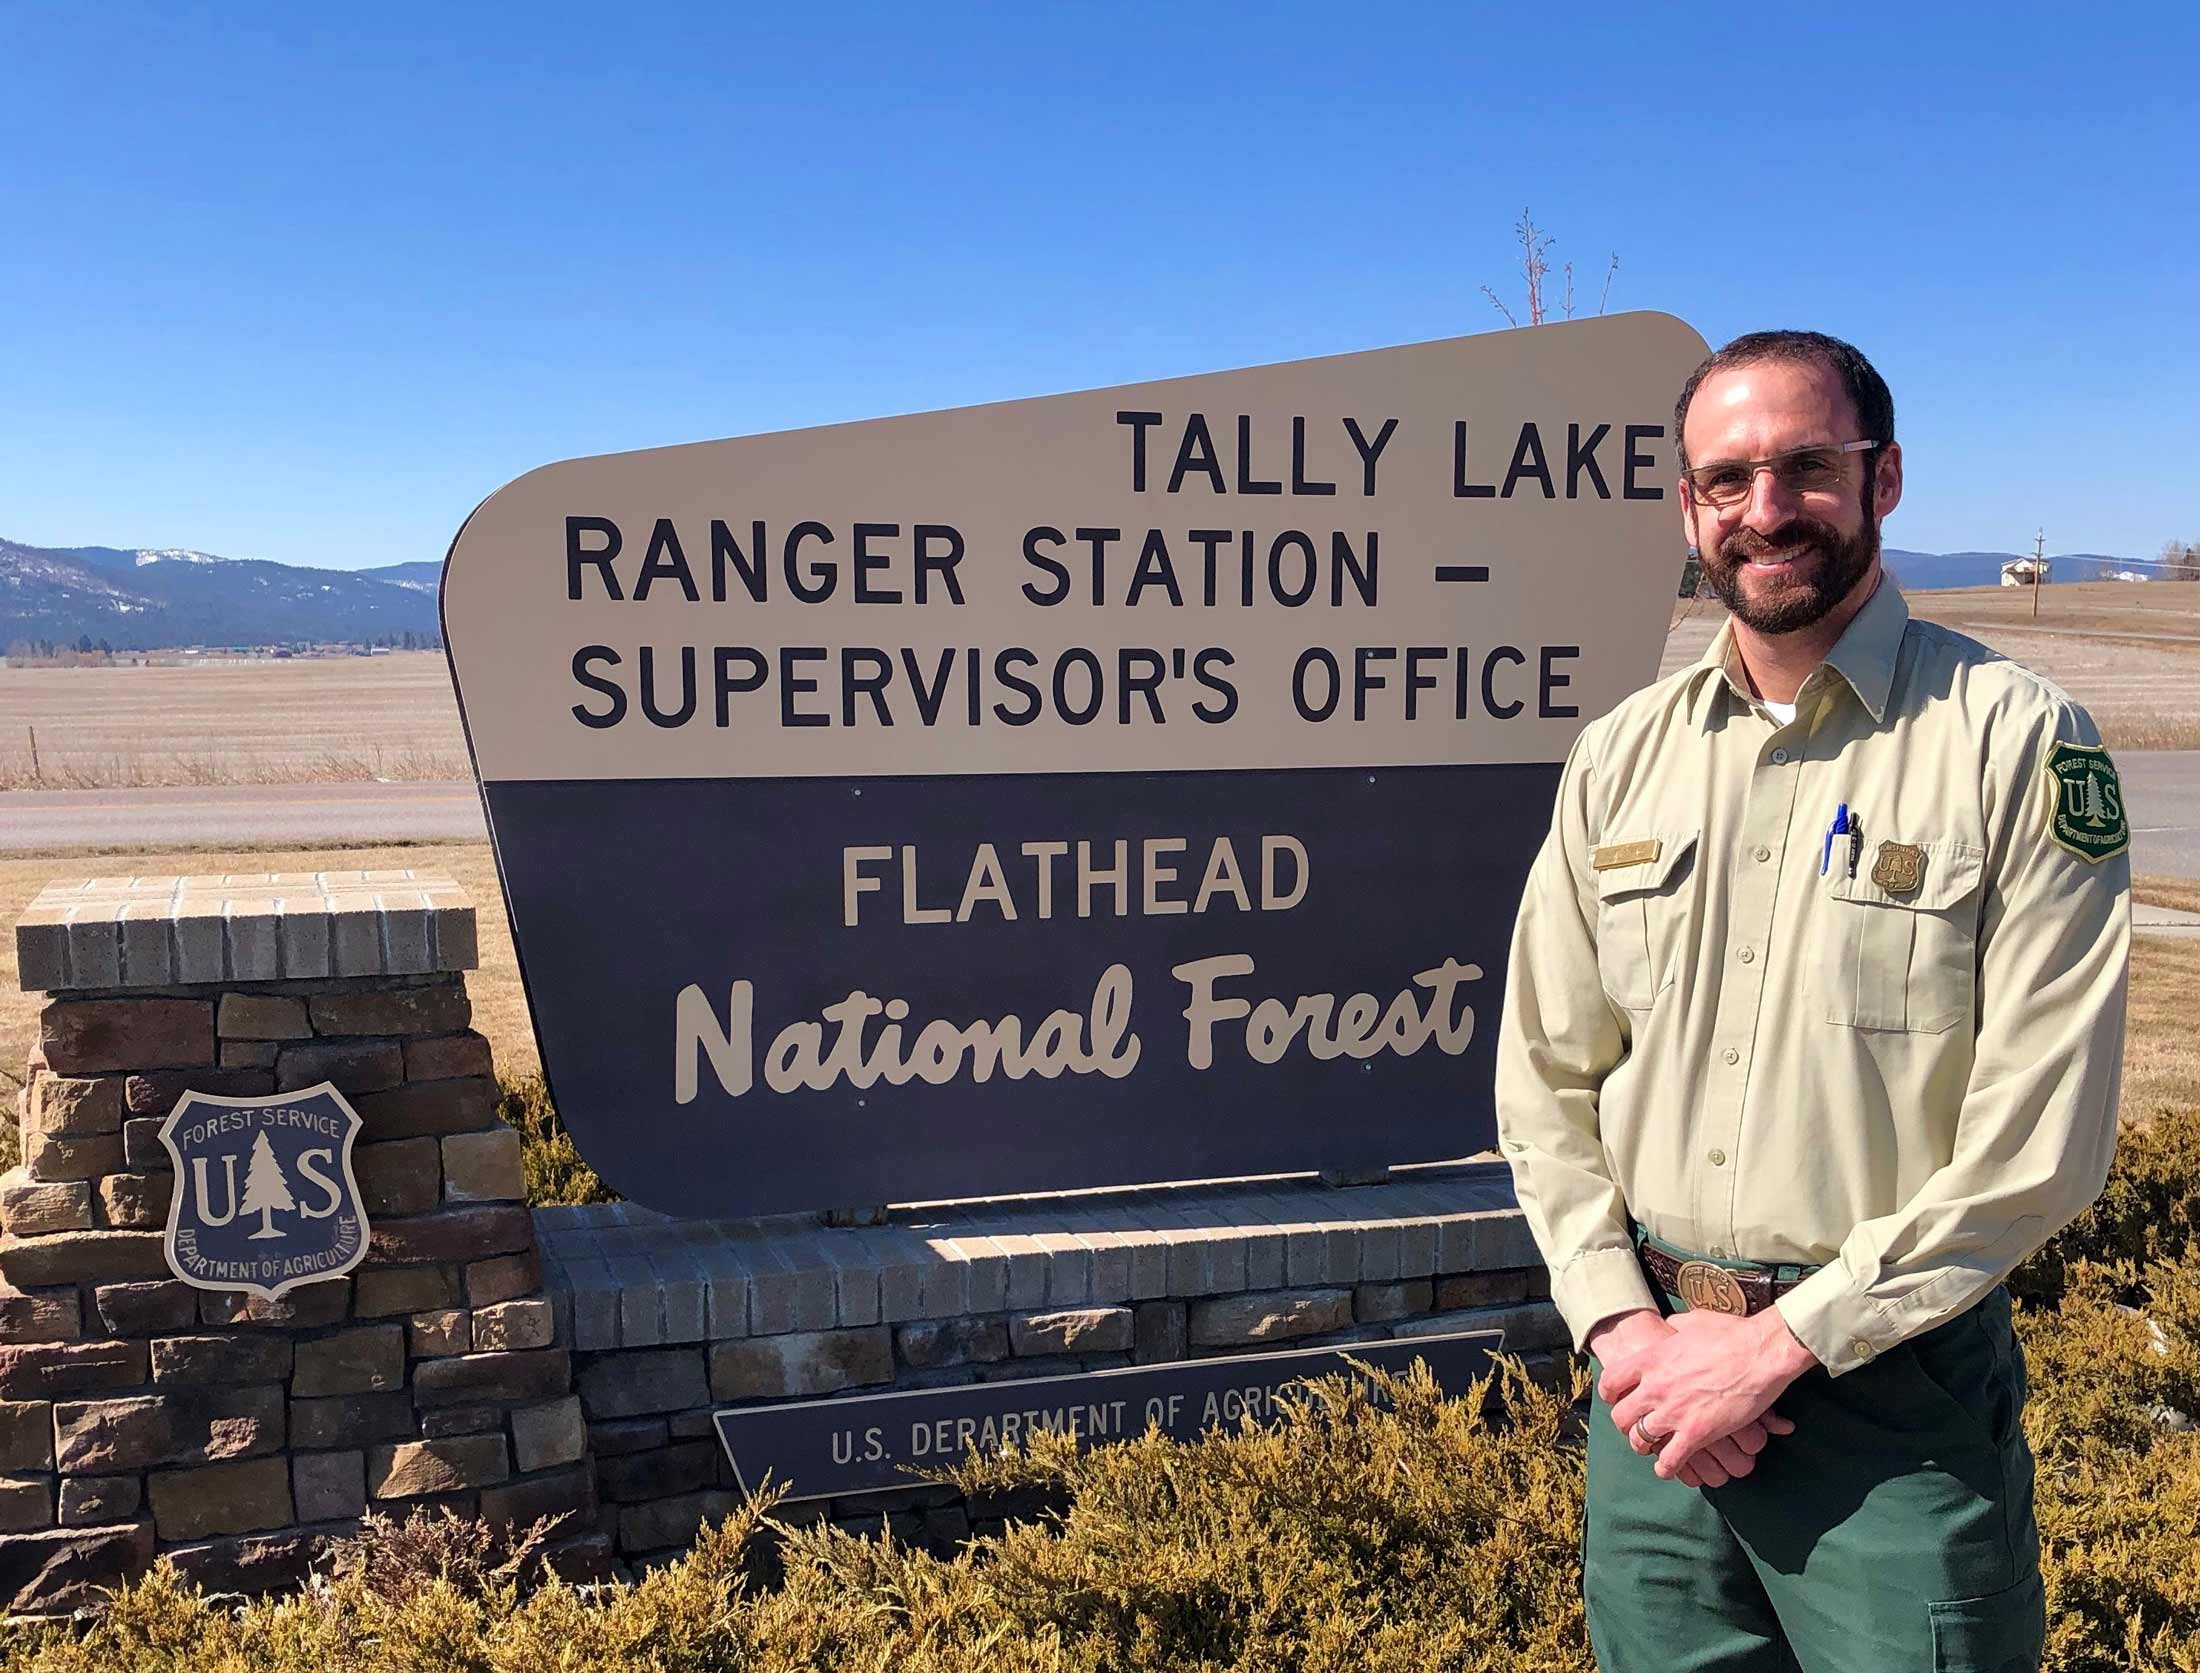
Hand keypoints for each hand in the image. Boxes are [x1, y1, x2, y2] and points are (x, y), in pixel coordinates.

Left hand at [1604, 1307, 1818, 1481]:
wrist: (1762, 1352)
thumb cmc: (1732, 1333)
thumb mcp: (1693, 1321)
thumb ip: (1674, 1327)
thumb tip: (1670, 1326)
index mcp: (1652, 1359)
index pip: (1611, 1382)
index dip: (1611, 1394)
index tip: (1617, 1399)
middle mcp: (1656, 1387)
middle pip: (1620, 1416)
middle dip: (1625, 1424)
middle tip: (1635, 1426)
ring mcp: (1674, 1412)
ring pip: (1639, 1440)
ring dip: (1643, 1446)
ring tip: (1650, 1448)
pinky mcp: (1697, 1433)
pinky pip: (1669, 1460)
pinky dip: (1665, 1467)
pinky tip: (1668, 1467)